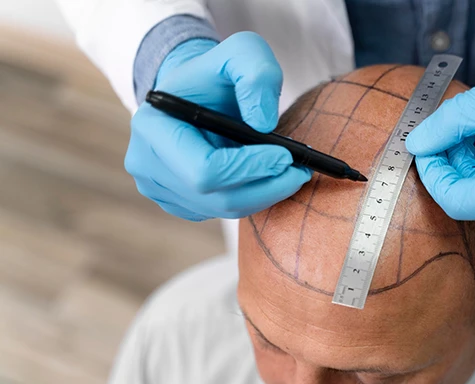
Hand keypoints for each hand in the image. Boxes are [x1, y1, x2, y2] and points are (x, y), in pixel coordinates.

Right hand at [125, 33, 311, 220]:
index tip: (286, 156)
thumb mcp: (243, 52)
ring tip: (290, 172)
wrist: (196, 93)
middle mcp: (147, 164)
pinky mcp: (179, 202)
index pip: (204, 170)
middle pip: (216, 198)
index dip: (250, 168)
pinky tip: (266, 177)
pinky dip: (252, 197)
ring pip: (223, 209)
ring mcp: (160, 189)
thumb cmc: (217, 73)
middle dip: (266, 186)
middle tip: (300, 170)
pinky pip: (221, 211)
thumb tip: (263, 124)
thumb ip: (257, 75)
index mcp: (153, 128)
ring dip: (264, 193)